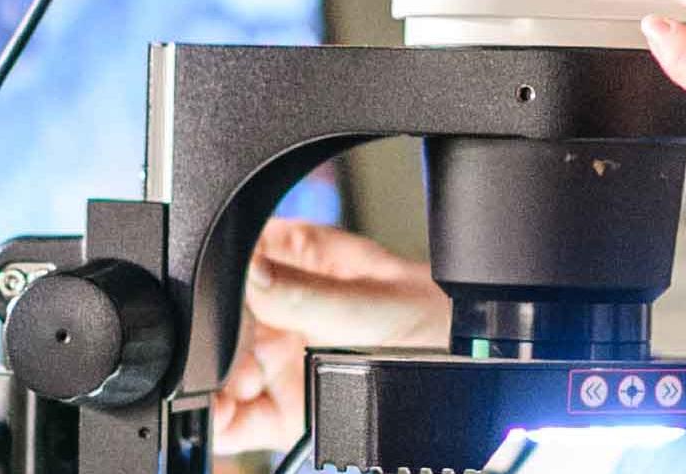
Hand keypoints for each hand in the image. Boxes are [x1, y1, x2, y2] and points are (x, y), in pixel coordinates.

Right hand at [209, 220, 449, 454]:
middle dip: (211, 348)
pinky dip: (221, 424)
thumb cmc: (442, 318)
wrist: (477, 373)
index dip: (212, 288)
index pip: (230, 265)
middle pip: (218, 328)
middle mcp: (279, 310)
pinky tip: (219, 418)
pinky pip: (238, 420)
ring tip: (220, 394)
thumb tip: (251, 271)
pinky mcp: (285, 408)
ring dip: (211, 388)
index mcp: (294, 260)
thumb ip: (311, 293)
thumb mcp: (377, 301)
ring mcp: (279, 361)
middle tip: (222, 362)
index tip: (208, 308)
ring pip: (221, 376)